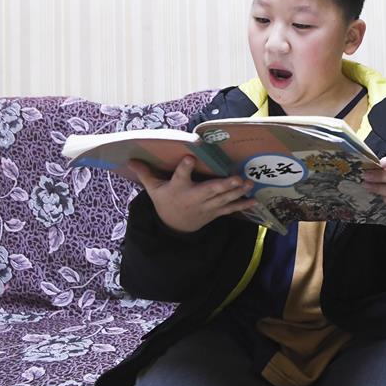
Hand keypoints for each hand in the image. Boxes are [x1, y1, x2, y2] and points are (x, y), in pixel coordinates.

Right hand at [128, 157, 257, 233]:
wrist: (174, 227)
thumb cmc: (166, 202)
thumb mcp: (154, 189)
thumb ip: (145, 173)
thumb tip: (129, 158)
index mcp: (178, 188)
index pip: (180, 177)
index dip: (184, 168)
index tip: (190, 158)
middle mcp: (194, 197)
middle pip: (209, 190)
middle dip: (224, 185)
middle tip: (237, 178)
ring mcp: (207, 206)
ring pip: (223, 199)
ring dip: (238, 192)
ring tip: (249, 183)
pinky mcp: (216, 212)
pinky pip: (230, 209)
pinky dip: (243, 205)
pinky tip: (255, 201)